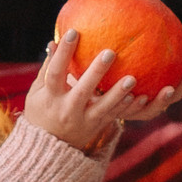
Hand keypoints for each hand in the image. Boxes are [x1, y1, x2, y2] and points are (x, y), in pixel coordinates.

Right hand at [22, 33, 181, 155]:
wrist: (49, 148)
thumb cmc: (42, 112)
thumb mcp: (37, 92)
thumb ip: (48, 68)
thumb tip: (54, 41)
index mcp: (50, 97)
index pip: (55, 72)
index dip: (63, 53)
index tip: (74, 32)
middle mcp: (68, 109)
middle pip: (83, 90)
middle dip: (96, 72)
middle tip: (110, 52)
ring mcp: (84, 120)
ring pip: (104, 106)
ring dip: (119, 93)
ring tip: (133, 78)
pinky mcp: (98, 125)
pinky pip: (115, 115)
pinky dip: (127, 106)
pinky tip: (143, 96)